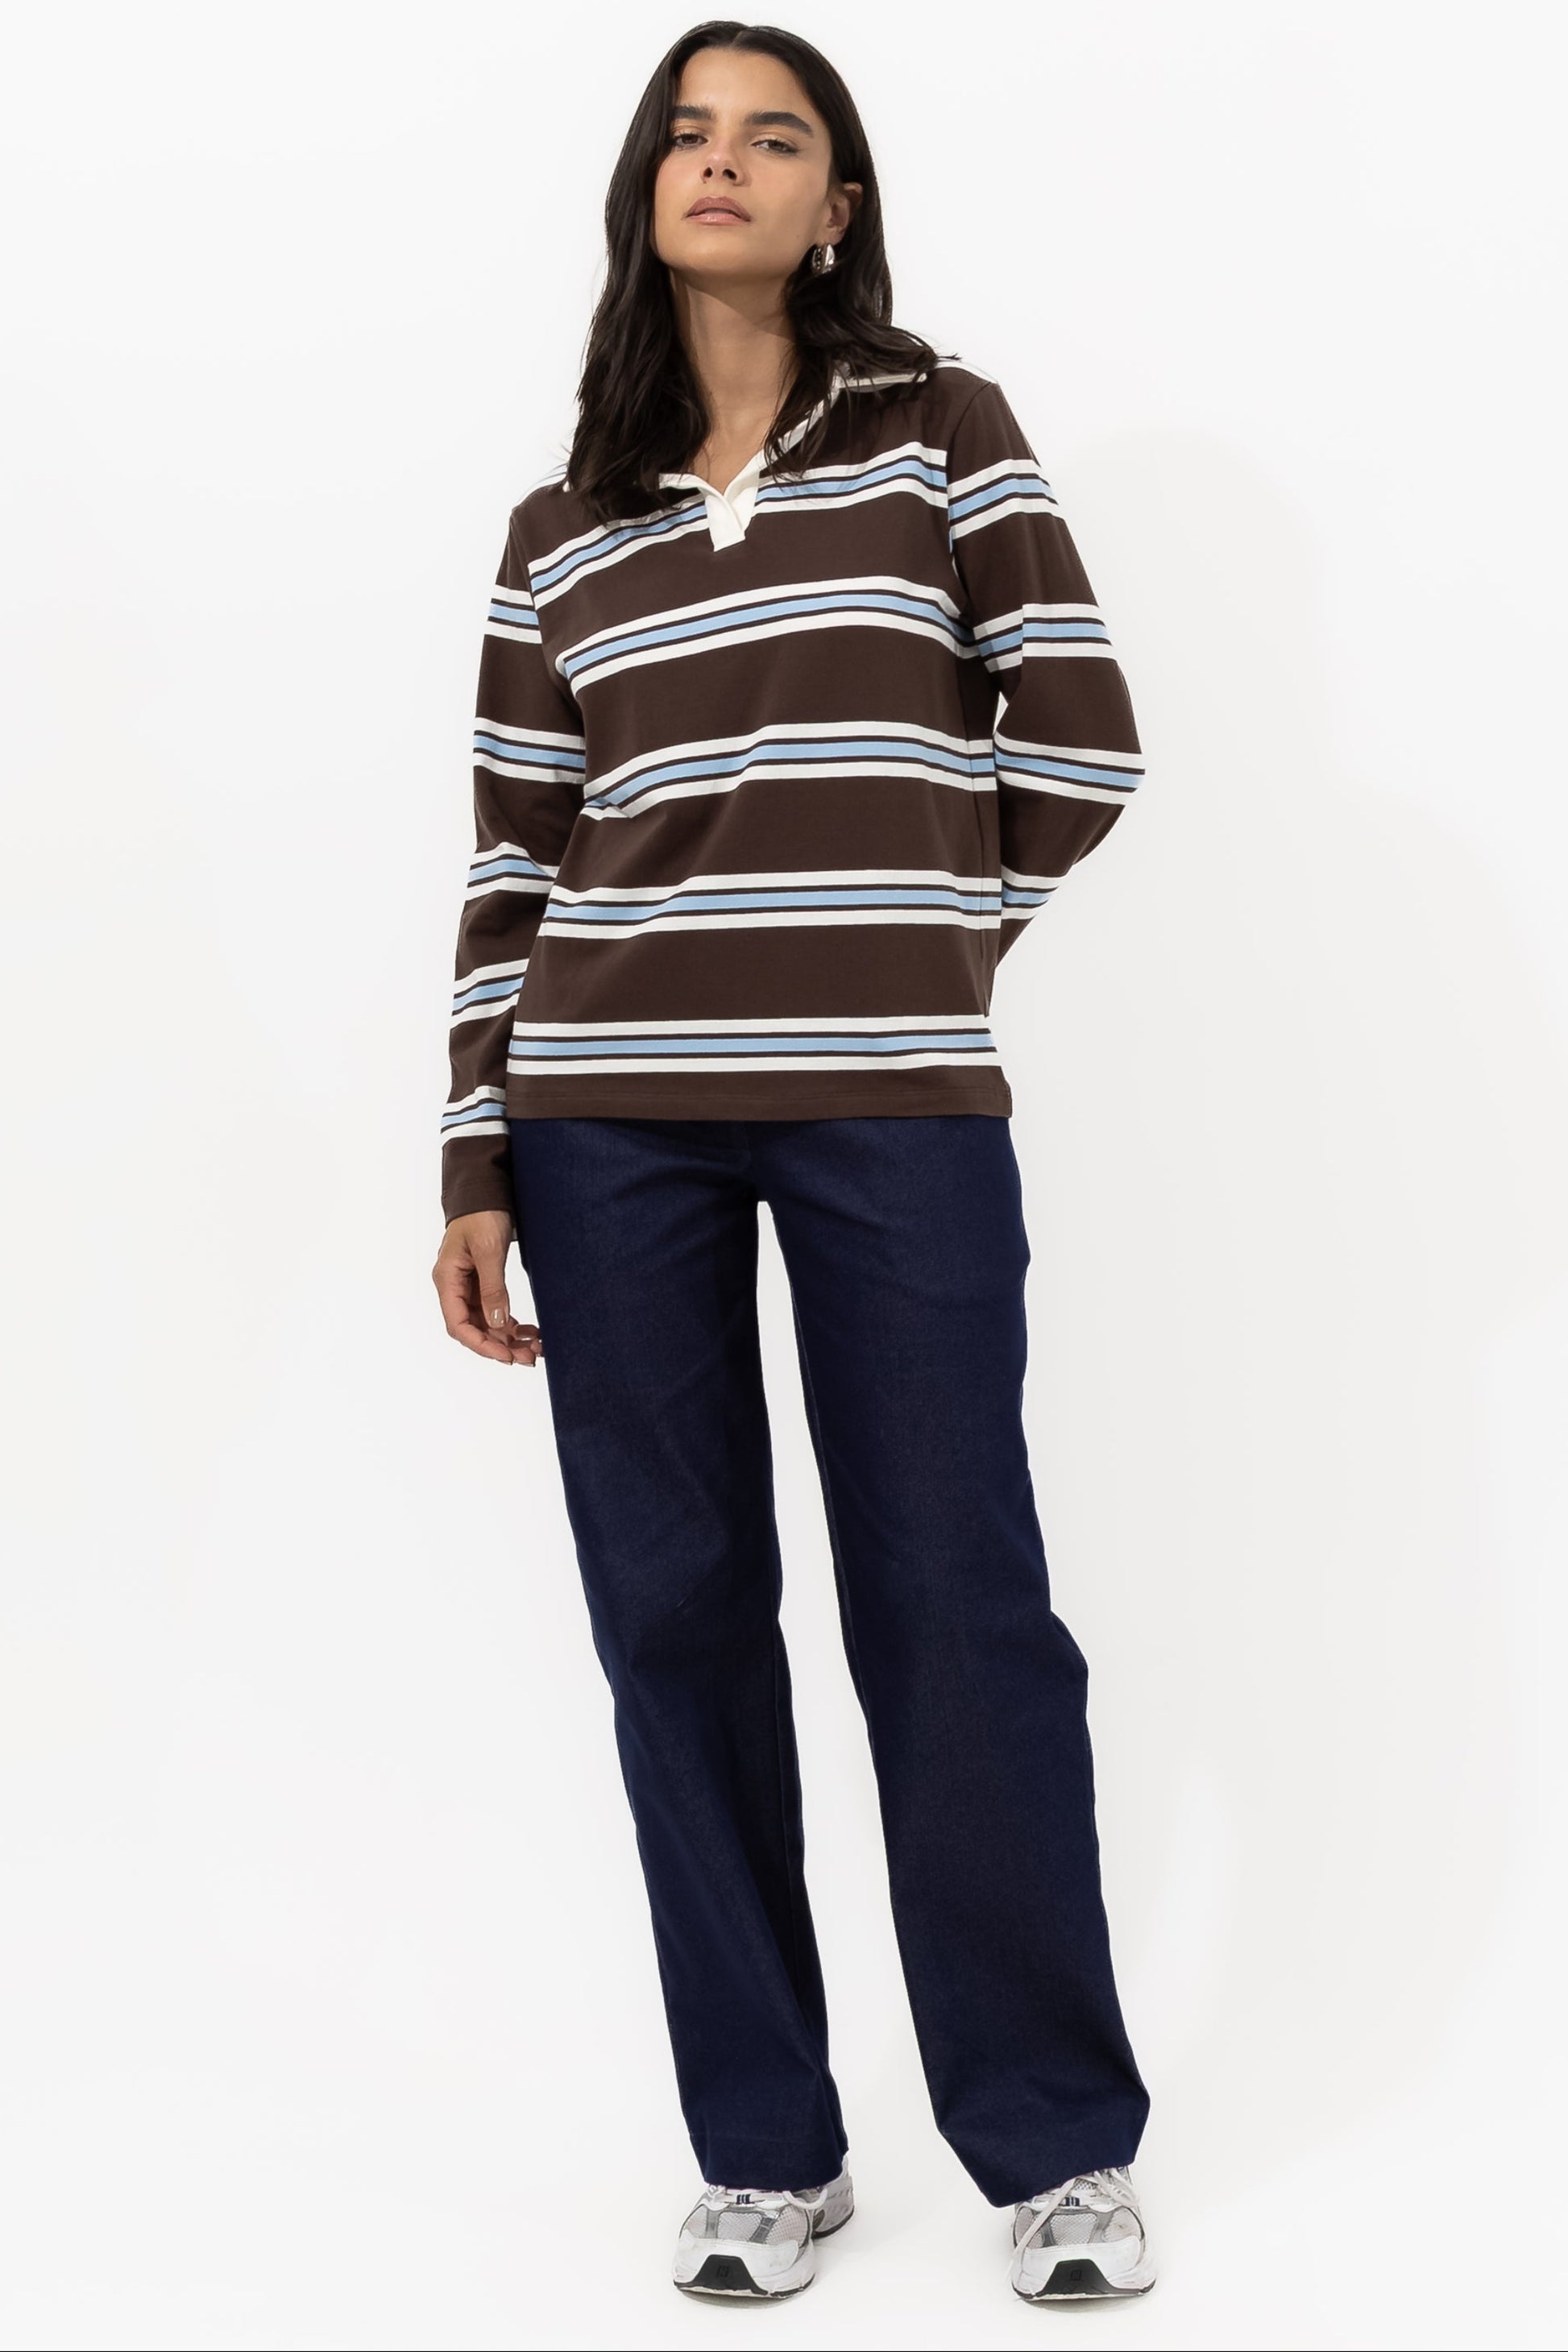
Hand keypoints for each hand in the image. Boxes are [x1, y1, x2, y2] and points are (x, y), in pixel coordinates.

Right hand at [433, 1209, 542, 1366]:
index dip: (481, 1344)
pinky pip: (495, 1310)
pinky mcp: (483, 1282)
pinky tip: (531, 1332)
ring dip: (509, 1338)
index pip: (458, 1325)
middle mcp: (454, 1287)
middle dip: (500, 1345)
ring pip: (487, 1323)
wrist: (486, 1191)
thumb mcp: (488, 1251)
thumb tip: (498, 1323)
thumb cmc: (481, 1214)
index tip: (506, 1355)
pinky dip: (512, 1323)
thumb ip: (492, 1288)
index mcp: (447, 1280)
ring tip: (536, 1349)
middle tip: (529, 1358)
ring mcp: (468, 1286)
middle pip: (474, 1328)